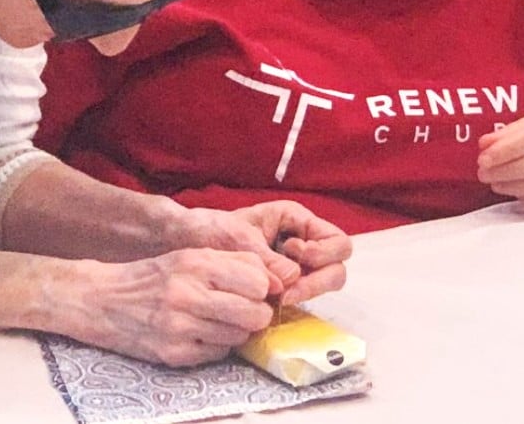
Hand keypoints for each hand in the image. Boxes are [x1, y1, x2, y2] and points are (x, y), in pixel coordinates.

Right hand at [79, 248, 274, 366]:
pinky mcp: (174, 354)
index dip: (262, 287)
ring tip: (217, 319)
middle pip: (254, 313)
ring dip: (236, 330)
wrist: (103, 300)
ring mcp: (180, 327)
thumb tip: (274, 282)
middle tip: (244, 309)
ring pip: (239, 336)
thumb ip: (231, 263)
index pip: (257, 281)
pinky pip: (218, 353)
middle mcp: (188, 294)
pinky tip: (200, 332)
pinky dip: (216, 344)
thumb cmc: (152, 276)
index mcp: (195, 263)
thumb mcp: (188, 256)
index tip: (254, 289)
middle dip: (256, 313)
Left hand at [172, 202, 351, 307]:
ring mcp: (295, 266)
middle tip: (288, 291)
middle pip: (337, 266)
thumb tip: (291, 279)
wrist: (186, 244)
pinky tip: (272, 303)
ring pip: (324, 284)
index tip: (297, 256)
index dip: (324, 253)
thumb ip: (266, 257)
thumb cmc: (211, 229)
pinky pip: (303, 296)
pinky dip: (294, 302)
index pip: (337, 240)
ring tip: (278, 298)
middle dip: (319, 280)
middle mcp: (302, 242)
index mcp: (296, 220)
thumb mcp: (238, 238)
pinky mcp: (284, 286)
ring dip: (307, 293)